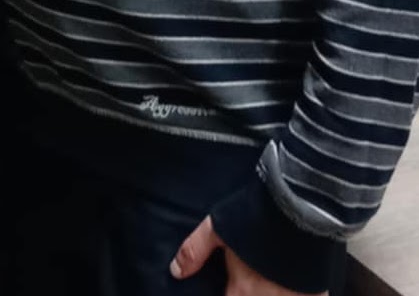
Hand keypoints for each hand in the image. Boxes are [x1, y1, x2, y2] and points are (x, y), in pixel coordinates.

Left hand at [170, 216, 326, 295]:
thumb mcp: (218, 228)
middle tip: (247, 286)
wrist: (302, 207)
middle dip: (247, 295)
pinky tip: (293, 290)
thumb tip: (176, 271)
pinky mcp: (317, 294)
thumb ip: (194, 251)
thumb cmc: (257, 217)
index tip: (229, 291)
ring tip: (268, 287)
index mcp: (243, 291)